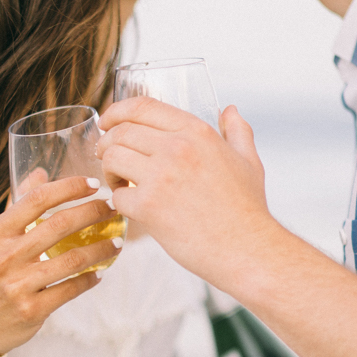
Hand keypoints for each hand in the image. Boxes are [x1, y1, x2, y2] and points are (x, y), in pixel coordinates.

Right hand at [0, 177, 116, 356]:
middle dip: (93, 212)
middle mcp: (6, 256)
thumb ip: (18, 205)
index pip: (37, 199)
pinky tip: (100, 272)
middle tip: (113, 208)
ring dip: (101, 248)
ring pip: (72, 259)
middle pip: (59, 225)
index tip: (93, 183)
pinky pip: (71, 289)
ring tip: (117, 242)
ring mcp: (18, 284)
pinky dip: (90, 279)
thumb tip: (40, 171)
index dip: (69, 187)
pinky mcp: (32, 309)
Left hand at [98, 97, 273, 290]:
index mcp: (197, 132)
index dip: (117, 111)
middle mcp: (177, 148)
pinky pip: (117, 195)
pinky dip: (118, 201)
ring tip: (120, 182)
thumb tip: (230, 110)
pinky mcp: (149, 206)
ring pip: (112, 158)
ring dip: (109, 170)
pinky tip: (131, 206)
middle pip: (121, 132)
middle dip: (107, 143)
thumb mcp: (249, 161)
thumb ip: (237, 132)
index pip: (143, 106)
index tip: (107, 121)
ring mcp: (161, 176)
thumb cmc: (247, 209)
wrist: (248, 249)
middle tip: (107, 157)